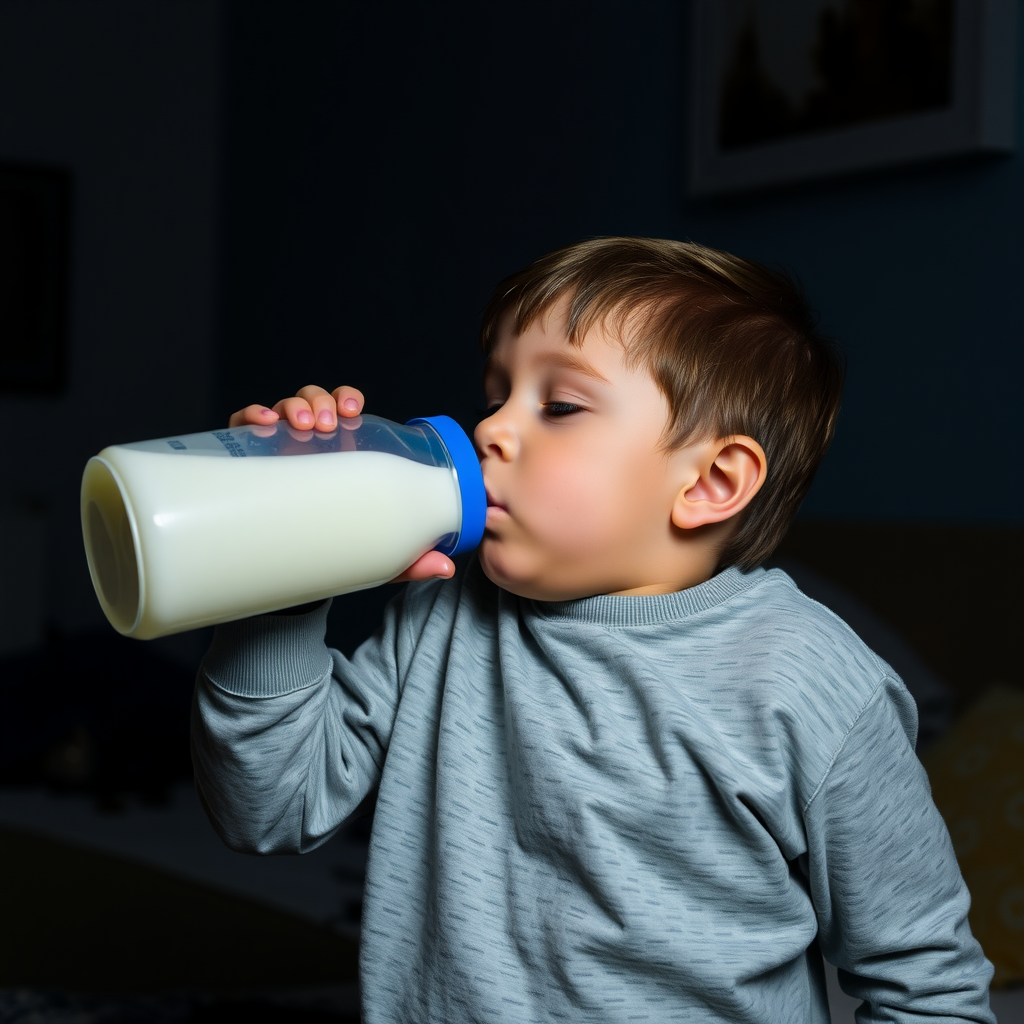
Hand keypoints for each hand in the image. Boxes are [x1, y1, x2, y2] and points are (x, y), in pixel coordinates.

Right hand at [228, 385, 455, 583]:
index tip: (353, 408)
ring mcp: (276, 450)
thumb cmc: (335, 546)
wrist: (288, 577)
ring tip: (303, 425)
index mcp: (341, 451)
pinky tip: (262, 422)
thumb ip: (408, 557)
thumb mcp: (372, 549)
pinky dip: (250, 416)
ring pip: (281, 409)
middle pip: (312, 403)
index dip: (346, 397)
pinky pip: (242, 429)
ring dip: (292, 405)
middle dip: (319, 401)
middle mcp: (308, 444)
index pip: (343, 409)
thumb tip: (445, 567)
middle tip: (327, 422)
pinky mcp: (246, 462)